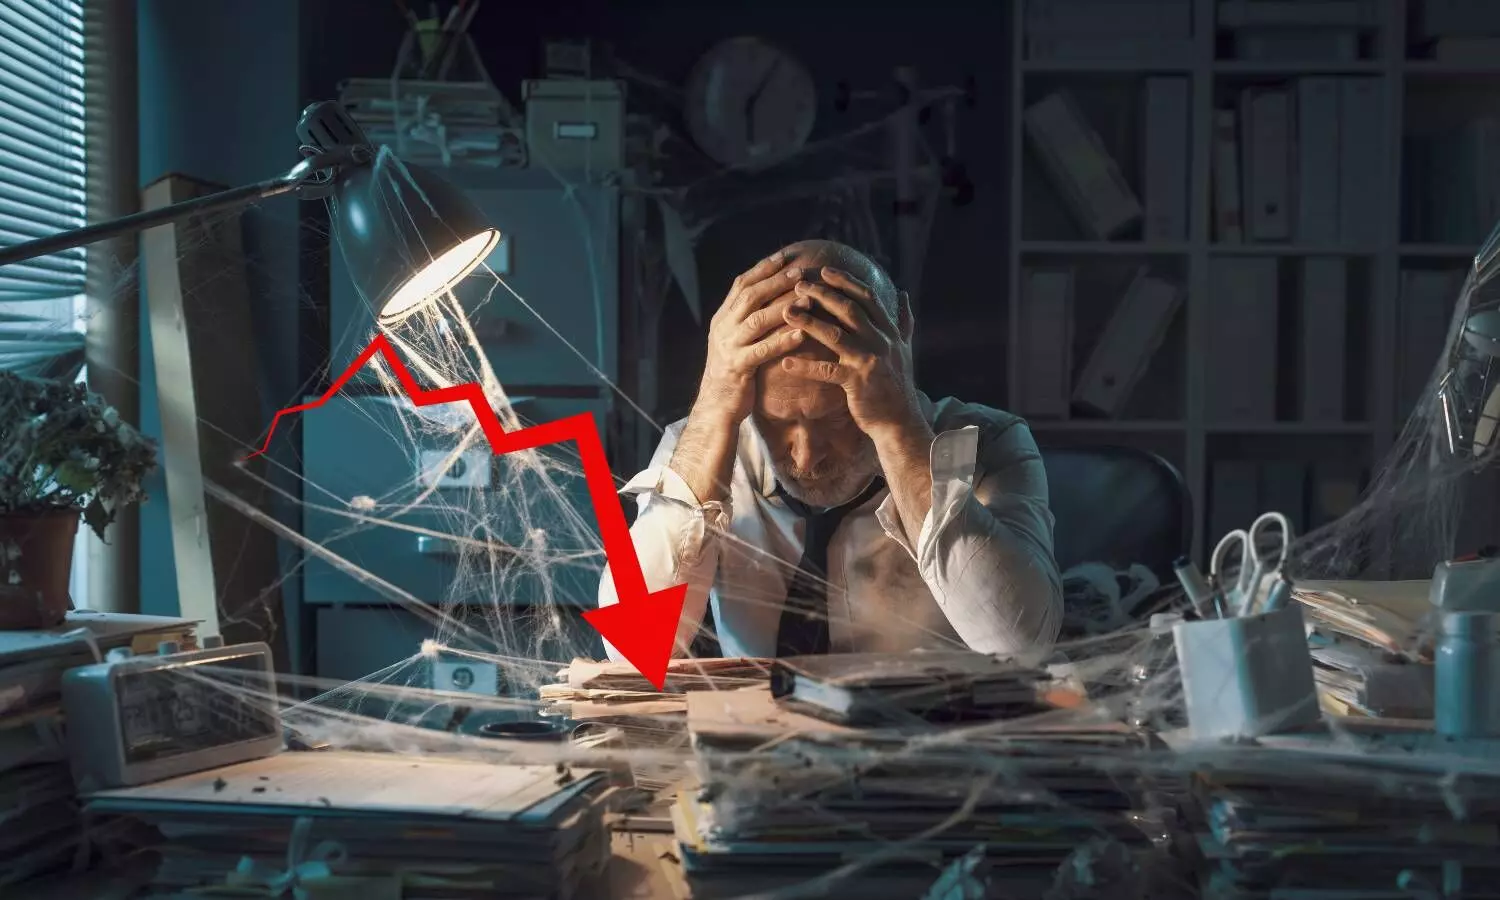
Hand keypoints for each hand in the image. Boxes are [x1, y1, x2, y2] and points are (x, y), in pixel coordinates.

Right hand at [694, 251, 806, 424]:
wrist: (715, 404)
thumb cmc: (733, 370)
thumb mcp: (734, 338)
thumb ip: (746, 317)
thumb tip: (768, 292)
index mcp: (722, 317)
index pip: (742, 284)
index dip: (763, 269)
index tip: (785, 256)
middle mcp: (723, 328)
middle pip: (750, 297)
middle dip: (776, 281)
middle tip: (800, 271)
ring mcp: (729, 347)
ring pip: (757, 320)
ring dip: (784, 307)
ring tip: (808, 298)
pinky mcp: (738, 367)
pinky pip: (763, 350)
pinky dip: (782, 340)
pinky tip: (801, 334)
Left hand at [780, 267, 924, 441]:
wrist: (900, 422)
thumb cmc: (898, 386)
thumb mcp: (905, 349)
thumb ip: (904, 321)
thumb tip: (904, 294)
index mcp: (889, 332)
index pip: (867, 298)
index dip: (846, 282)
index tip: (825, 270)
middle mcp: (881, 342)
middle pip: (849, 310)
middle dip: (823, 294)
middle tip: (798, 284)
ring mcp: (869, 361)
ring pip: (835, 335)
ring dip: (809, 322)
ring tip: (786, 312)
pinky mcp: (857, 383)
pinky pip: (827, 371)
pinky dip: (806, 367)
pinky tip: (785, 363)